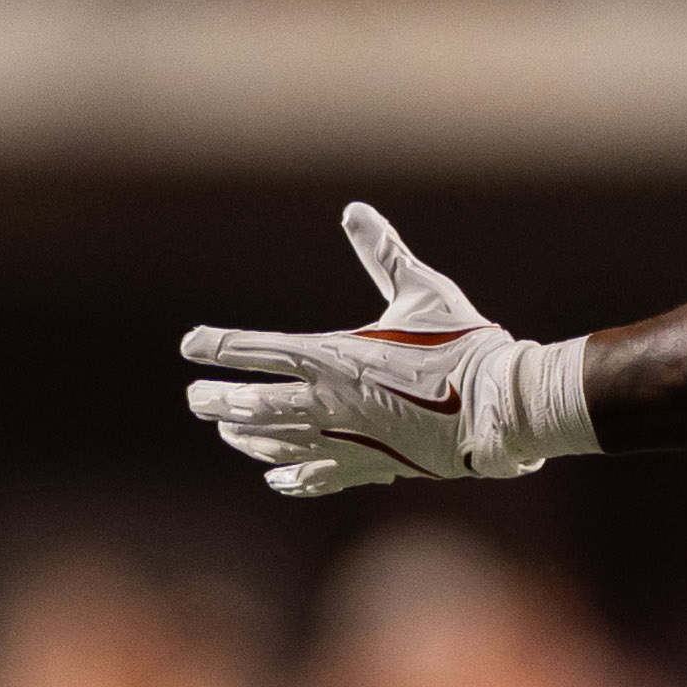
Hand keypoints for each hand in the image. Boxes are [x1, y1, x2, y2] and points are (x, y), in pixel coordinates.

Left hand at [180, 203, 596, 493]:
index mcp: (332, 354)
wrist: (495, 406)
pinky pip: (315, 476)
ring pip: (274, 442)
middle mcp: (326, 401)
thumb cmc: (460, 343)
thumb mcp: (421, 290)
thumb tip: (355, 209)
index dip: (216, 346)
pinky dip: (291, 477)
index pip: (255, 349)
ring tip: (229, 432)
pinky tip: (276, 477)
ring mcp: (343, 439)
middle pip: (251, 404)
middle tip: (196, 398)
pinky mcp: (367, 466)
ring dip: (245, 436)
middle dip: (216, 401)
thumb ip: (383, 253)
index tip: (190, 344)